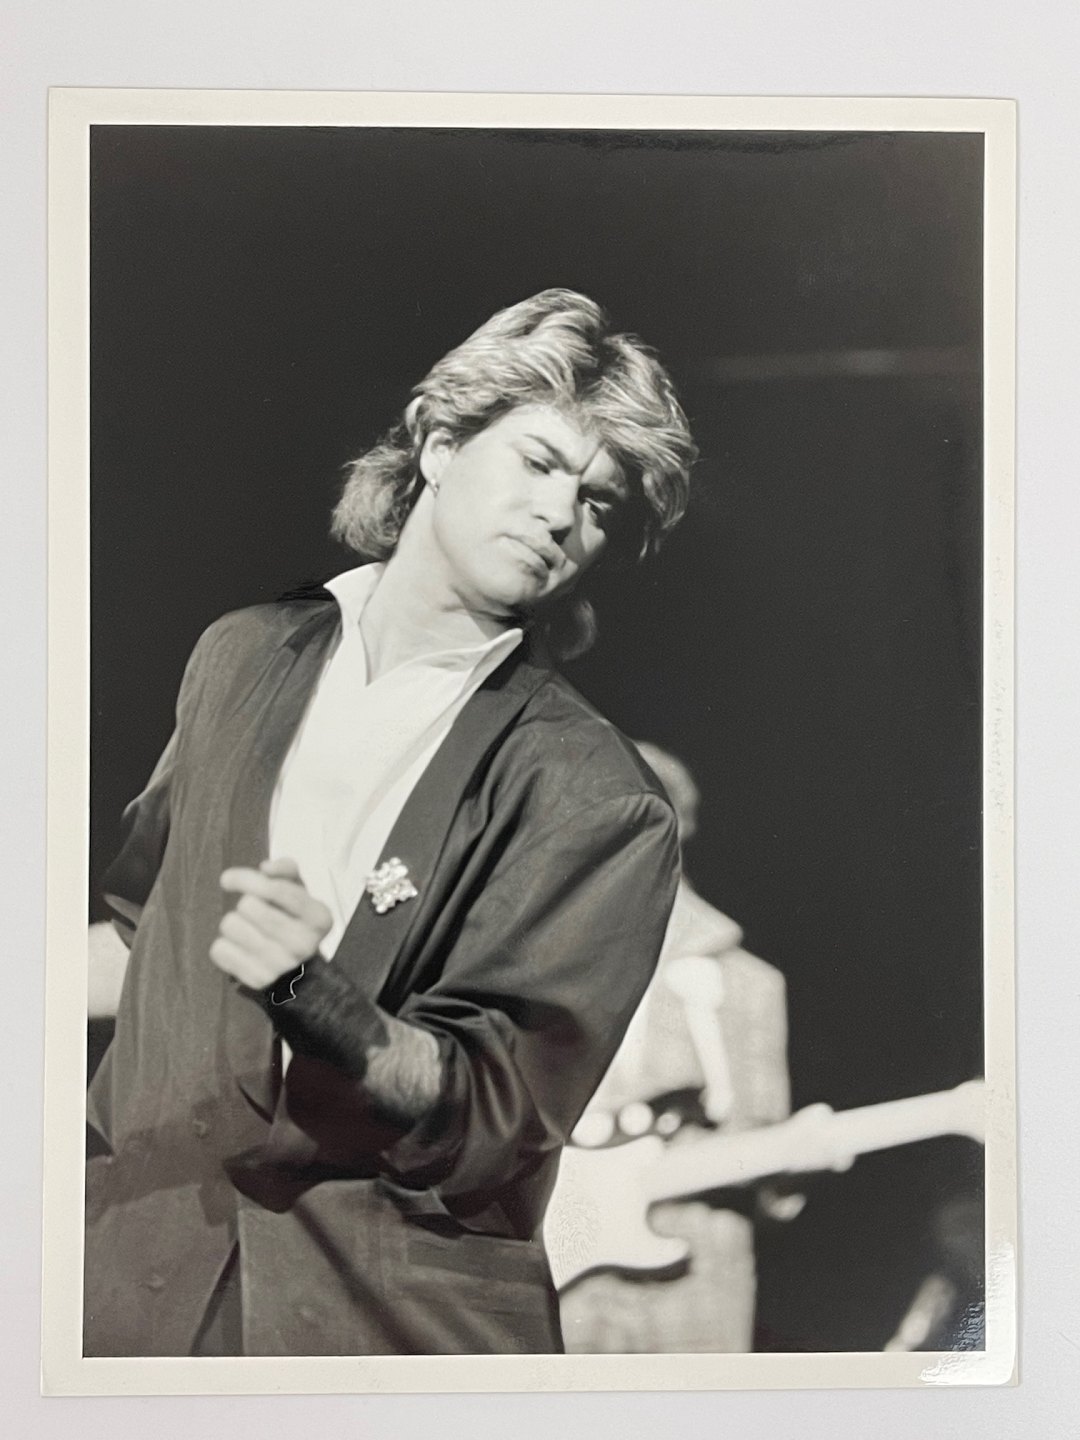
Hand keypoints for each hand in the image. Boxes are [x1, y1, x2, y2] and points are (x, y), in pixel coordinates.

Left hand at [211, 857, 332, 989]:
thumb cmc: (292, 916)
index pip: (275, 889)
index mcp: (319, 917)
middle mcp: (304, 944)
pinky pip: (219, 950)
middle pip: (248, 905)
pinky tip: (240, 947)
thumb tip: (265, 868)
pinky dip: (224, 945)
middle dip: (245, 903)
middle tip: (253, 911)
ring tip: (248, 928)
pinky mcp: (259, 980)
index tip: (227, 878)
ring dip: (233, 922)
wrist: (297, 967)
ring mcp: (282, 965)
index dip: (246, 878)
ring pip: (231, 925)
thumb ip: (285, 869)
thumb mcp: (298, 889)